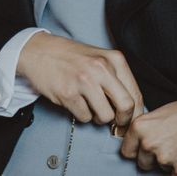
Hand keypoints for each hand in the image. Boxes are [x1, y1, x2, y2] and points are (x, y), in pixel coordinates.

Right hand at [17, 33, 142, 129]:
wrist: (41, 51)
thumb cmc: (73, 57)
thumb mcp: (101, 59)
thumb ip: (117, 79)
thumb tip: (131, 108)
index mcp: (114, 59)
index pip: (135, 93)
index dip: (135, 113)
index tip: (130, 120)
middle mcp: (102, 68)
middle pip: (126, 107)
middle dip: (123, 121)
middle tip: (116, 124)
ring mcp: (85, 81)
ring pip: (105, 116)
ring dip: (99, 118)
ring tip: (91, 106)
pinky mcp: (68, 93)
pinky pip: (85, 118)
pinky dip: (82, 115)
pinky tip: (77, 102)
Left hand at [121, 92, 176, 171]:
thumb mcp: (160, 114)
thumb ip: (146, 130)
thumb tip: (138, 143)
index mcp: (140, 127)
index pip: (127, 151)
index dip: (137, 149)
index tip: (144, 147)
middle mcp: (149, 143)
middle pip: (142, 162)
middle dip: (152, 157)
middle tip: (168, 144)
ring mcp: (164, 157)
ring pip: (159, 169)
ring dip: (167, 162)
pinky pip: (174, 175)